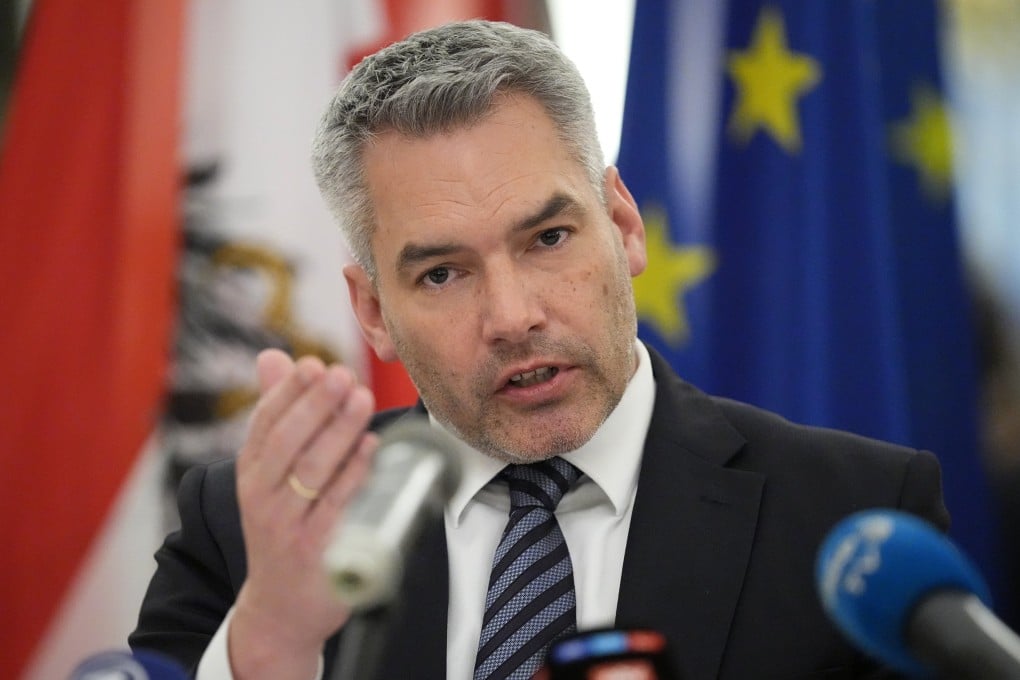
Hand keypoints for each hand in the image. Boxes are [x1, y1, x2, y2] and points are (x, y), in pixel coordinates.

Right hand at [228, 349, 377, 679]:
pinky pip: (337, 506)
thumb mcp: (268, 474)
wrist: (282, 607)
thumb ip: (275, 414)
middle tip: (343, 374)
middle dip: (315, 405)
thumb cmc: (283, 525)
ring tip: (362, 399)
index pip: (264, 425)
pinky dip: (354, 474)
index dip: (288, 392)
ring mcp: (288, 527)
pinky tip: (371, 447)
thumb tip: (273, 356)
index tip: (314, 364)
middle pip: (287, 444)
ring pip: (312, 472)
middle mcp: (262, 498)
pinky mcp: (317, 551)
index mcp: (250, 474)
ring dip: (339, 432)